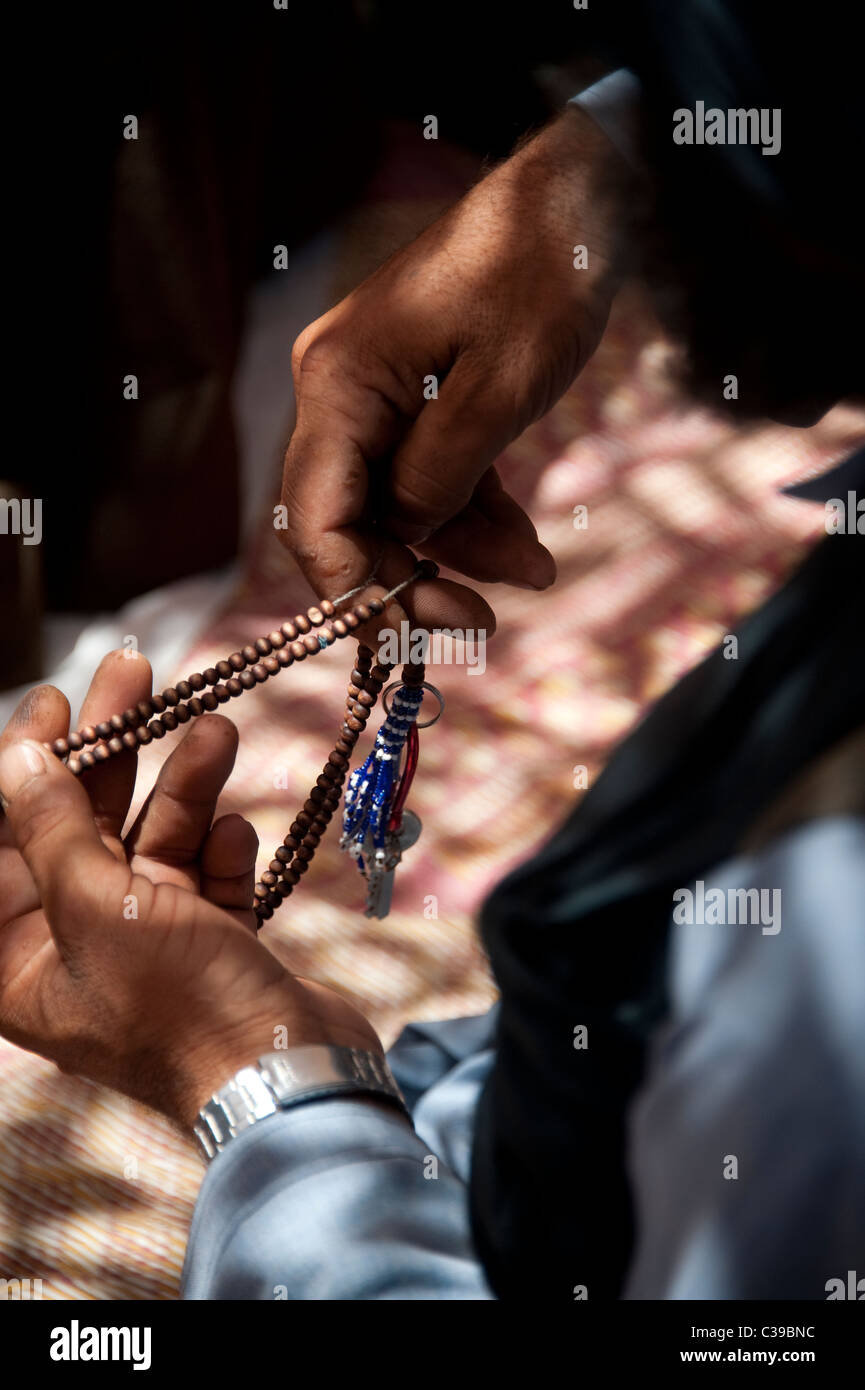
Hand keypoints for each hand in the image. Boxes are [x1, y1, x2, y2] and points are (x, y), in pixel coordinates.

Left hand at [0, 652, 380, 1129]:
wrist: (294, 1075)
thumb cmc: (179, 1007)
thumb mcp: (101, 908)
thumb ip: (55, 829)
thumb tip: (18, 759)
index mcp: (21, 959)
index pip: (7, 840)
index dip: (25, 766)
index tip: (54, 701)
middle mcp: (77, 946)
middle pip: (81, 825)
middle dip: (112, 749)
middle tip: (133, 670)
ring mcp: (147, 941)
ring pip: (151, 839)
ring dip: (185, 784)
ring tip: (218, 729)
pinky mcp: (208, 939)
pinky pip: (202, 871)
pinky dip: (218, 848)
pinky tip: (233, 833)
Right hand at [282, 106, 628, 632]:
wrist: (580, 199)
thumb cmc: (543, 274)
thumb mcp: (500, 389)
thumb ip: (440, 477)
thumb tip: (407, 539)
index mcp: (338, 383)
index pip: (313, 518)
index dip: (353, 591)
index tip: (410, 640)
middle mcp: (340, 392)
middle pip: (347, 523)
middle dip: (408, 584)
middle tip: (475, 629)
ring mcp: (376, 397)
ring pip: (394, 511)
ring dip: (455, 555)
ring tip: (530, 575)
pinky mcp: (416, 401)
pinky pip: (429, 481)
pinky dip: (473, 518)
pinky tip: (524, 550)